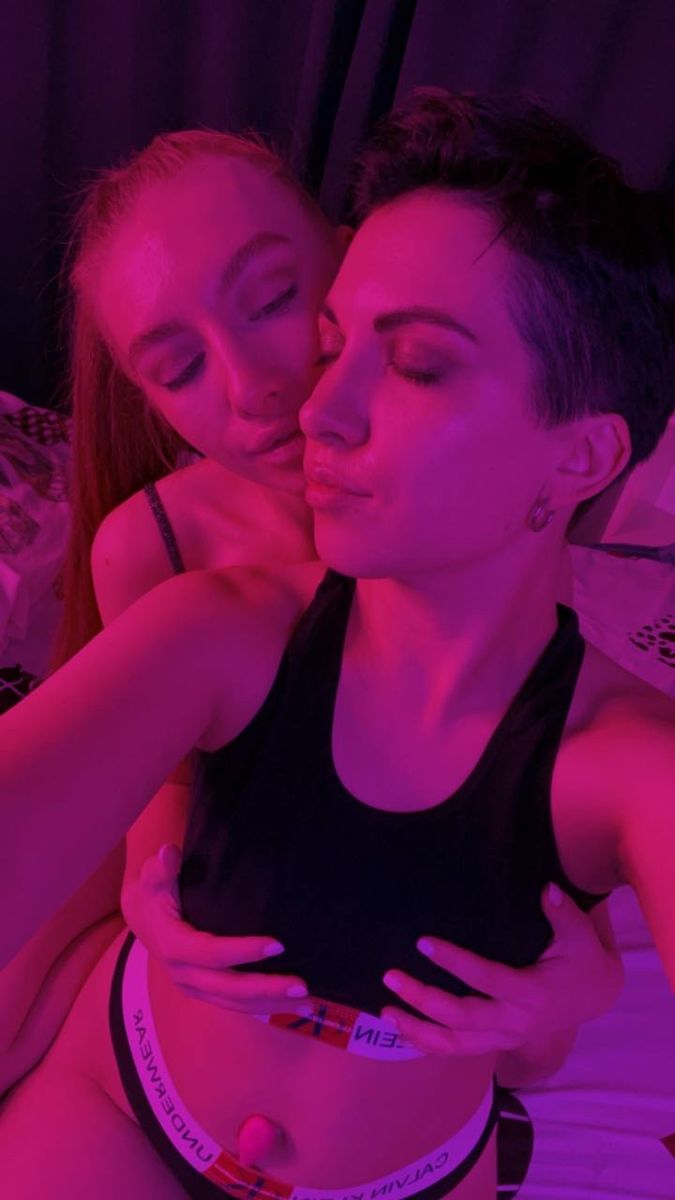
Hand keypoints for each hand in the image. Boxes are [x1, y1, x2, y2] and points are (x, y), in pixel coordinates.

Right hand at [121, 844, 308, 1012]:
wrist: (141, 918)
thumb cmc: (153, 893)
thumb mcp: (152, 878)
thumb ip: (161, 868)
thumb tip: (168, 853)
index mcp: (173, 946)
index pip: (210, 953)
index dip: (243, 952)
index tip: (278, 945)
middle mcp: (184, 974)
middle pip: (228, 988)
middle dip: (266, 989)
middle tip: (302, 987)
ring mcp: (194, 987)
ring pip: (235, 1003)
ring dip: (271, 1004)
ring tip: (308, 1005)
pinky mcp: (205, 992)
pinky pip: (235, 1004)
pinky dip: (263, 1007)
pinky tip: (292, 1007)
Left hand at [380, 883, 622, 1056]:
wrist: (592, 997)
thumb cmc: (582, 961)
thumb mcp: (580, 937)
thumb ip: (563, 914)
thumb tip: (547, 889)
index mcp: (533, 994)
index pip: (487, 978)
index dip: (455, 962)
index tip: (423, 943)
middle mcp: (516, 1022)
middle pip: (462, 1018)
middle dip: (424, 999)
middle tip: (391, 977)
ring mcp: (504, 1037)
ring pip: (455, 1044)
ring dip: (418, 1029)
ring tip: (386, 1010)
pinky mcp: (496, 1042)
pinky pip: (457, 1051)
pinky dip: (427, 1043)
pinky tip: (401, 1028)